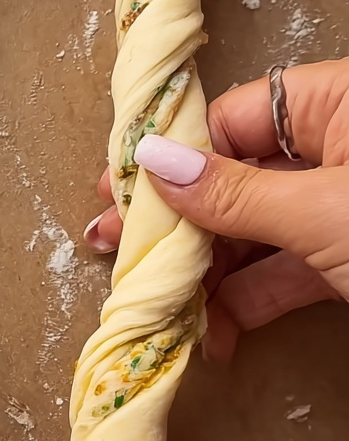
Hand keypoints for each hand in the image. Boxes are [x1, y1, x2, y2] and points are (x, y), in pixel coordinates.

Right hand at [83, 58, 348, 360]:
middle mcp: (335, 151)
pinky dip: (248, 304)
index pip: (231, 121)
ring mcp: (340, 210)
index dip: (173, 158)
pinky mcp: (348, 263)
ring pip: (255, 235)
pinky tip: (211, 334)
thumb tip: (154, 162)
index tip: (119, 194)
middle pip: (235, 181)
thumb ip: (237, 193)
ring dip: (207, 278)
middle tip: (115, 252)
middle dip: (179, 227)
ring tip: (158, 308)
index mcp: (336, 106)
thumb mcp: (322, 210)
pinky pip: (285, 275)